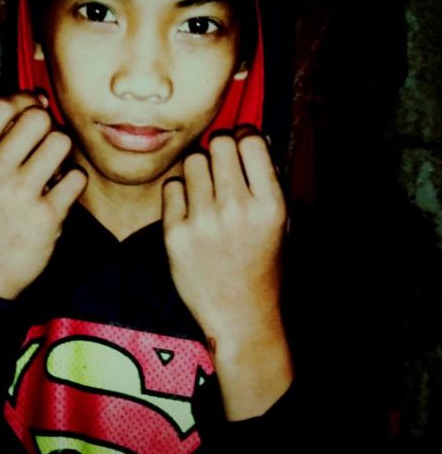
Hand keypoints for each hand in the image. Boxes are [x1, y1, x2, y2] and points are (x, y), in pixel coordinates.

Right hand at [0, 91, 87, 299]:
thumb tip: (37, 100)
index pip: (0, 105)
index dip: (24, 98)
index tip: (34, 106)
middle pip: (37, 118)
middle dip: (46, 126)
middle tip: (43, 144)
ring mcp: (19, 194)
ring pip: (61, 142)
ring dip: (62, 153)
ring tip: (51, 170)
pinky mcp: (46, 216)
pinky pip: (76, 178)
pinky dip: (72, 184)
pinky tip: (58, 195)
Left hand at [162, 129, 287, 349]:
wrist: (240, 315)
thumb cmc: (262, 266)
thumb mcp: (281, 223)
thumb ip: (266, 182)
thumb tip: (246, 139)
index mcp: (270, 204)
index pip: (251, 141)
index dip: (244, 137)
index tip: (240, 146)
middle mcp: (237, 209)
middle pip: (219, 143)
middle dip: (220, 150)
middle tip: (220, 168)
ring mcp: (204, 221)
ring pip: (193, 161)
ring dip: (199, 170)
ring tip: (205, 191)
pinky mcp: (175, 234)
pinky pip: (172, 186)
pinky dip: (179, 193)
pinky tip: (190, 210)